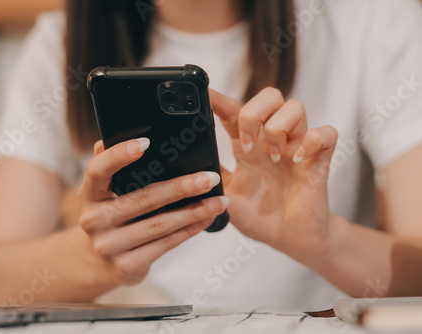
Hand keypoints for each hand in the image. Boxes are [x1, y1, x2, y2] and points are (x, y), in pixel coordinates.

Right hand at [77, 138, 228, 285]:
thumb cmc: (111, 216)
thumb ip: (115, 167)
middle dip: (180, 188)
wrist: (99, 261)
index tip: (146, 143)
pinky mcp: (126, 266)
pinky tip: (205, 219)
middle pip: (141, 199)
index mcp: (88, 193)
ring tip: (218, 202)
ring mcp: (108, 246)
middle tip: (209, 179)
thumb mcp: (105, 192)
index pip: (97, 170)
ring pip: (159, 225)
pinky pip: (164, 245)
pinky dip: (189, 231)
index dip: (119, 155)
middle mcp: (93, 220)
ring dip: (193, 212)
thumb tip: (127, 137)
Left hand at [210, 88, 337, 254]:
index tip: (205, 95)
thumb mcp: (226, 195)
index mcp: (248, 146)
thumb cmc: (259, 217)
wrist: (287, 239)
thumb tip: (190, 162)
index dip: (219, 101)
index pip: (234, 112)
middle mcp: (272, 141)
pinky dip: (312, 140)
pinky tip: (298, 159)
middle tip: (246, 144)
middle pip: (269, 97)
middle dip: (254, 113)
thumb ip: (211, 176)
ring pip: (295, 107)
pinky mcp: (319, 161)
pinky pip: (327, 133)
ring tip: (272, 157)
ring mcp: (296, 148)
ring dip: (279, 128)